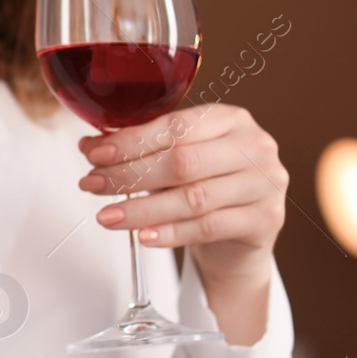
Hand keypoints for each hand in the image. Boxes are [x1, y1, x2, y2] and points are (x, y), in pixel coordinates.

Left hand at [76, 104, 287, 342]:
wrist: (241, 238)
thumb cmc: (206, 188)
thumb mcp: (176, 162)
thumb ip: (141, 150)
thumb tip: (90, 146)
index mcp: (231, 119)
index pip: (176, 126)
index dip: (131, 142)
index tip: (95, 155)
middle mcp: (254, 146)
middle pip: (182, 161)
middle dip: (129, 174)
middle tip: (93, 185)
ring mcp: (265, 183)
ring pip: (192, 197)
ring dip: (142, 209)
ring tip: (108, 216)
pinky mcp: (266, 219)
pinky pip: (208, 227)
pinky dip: (170, 233)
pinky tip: (142, 236)